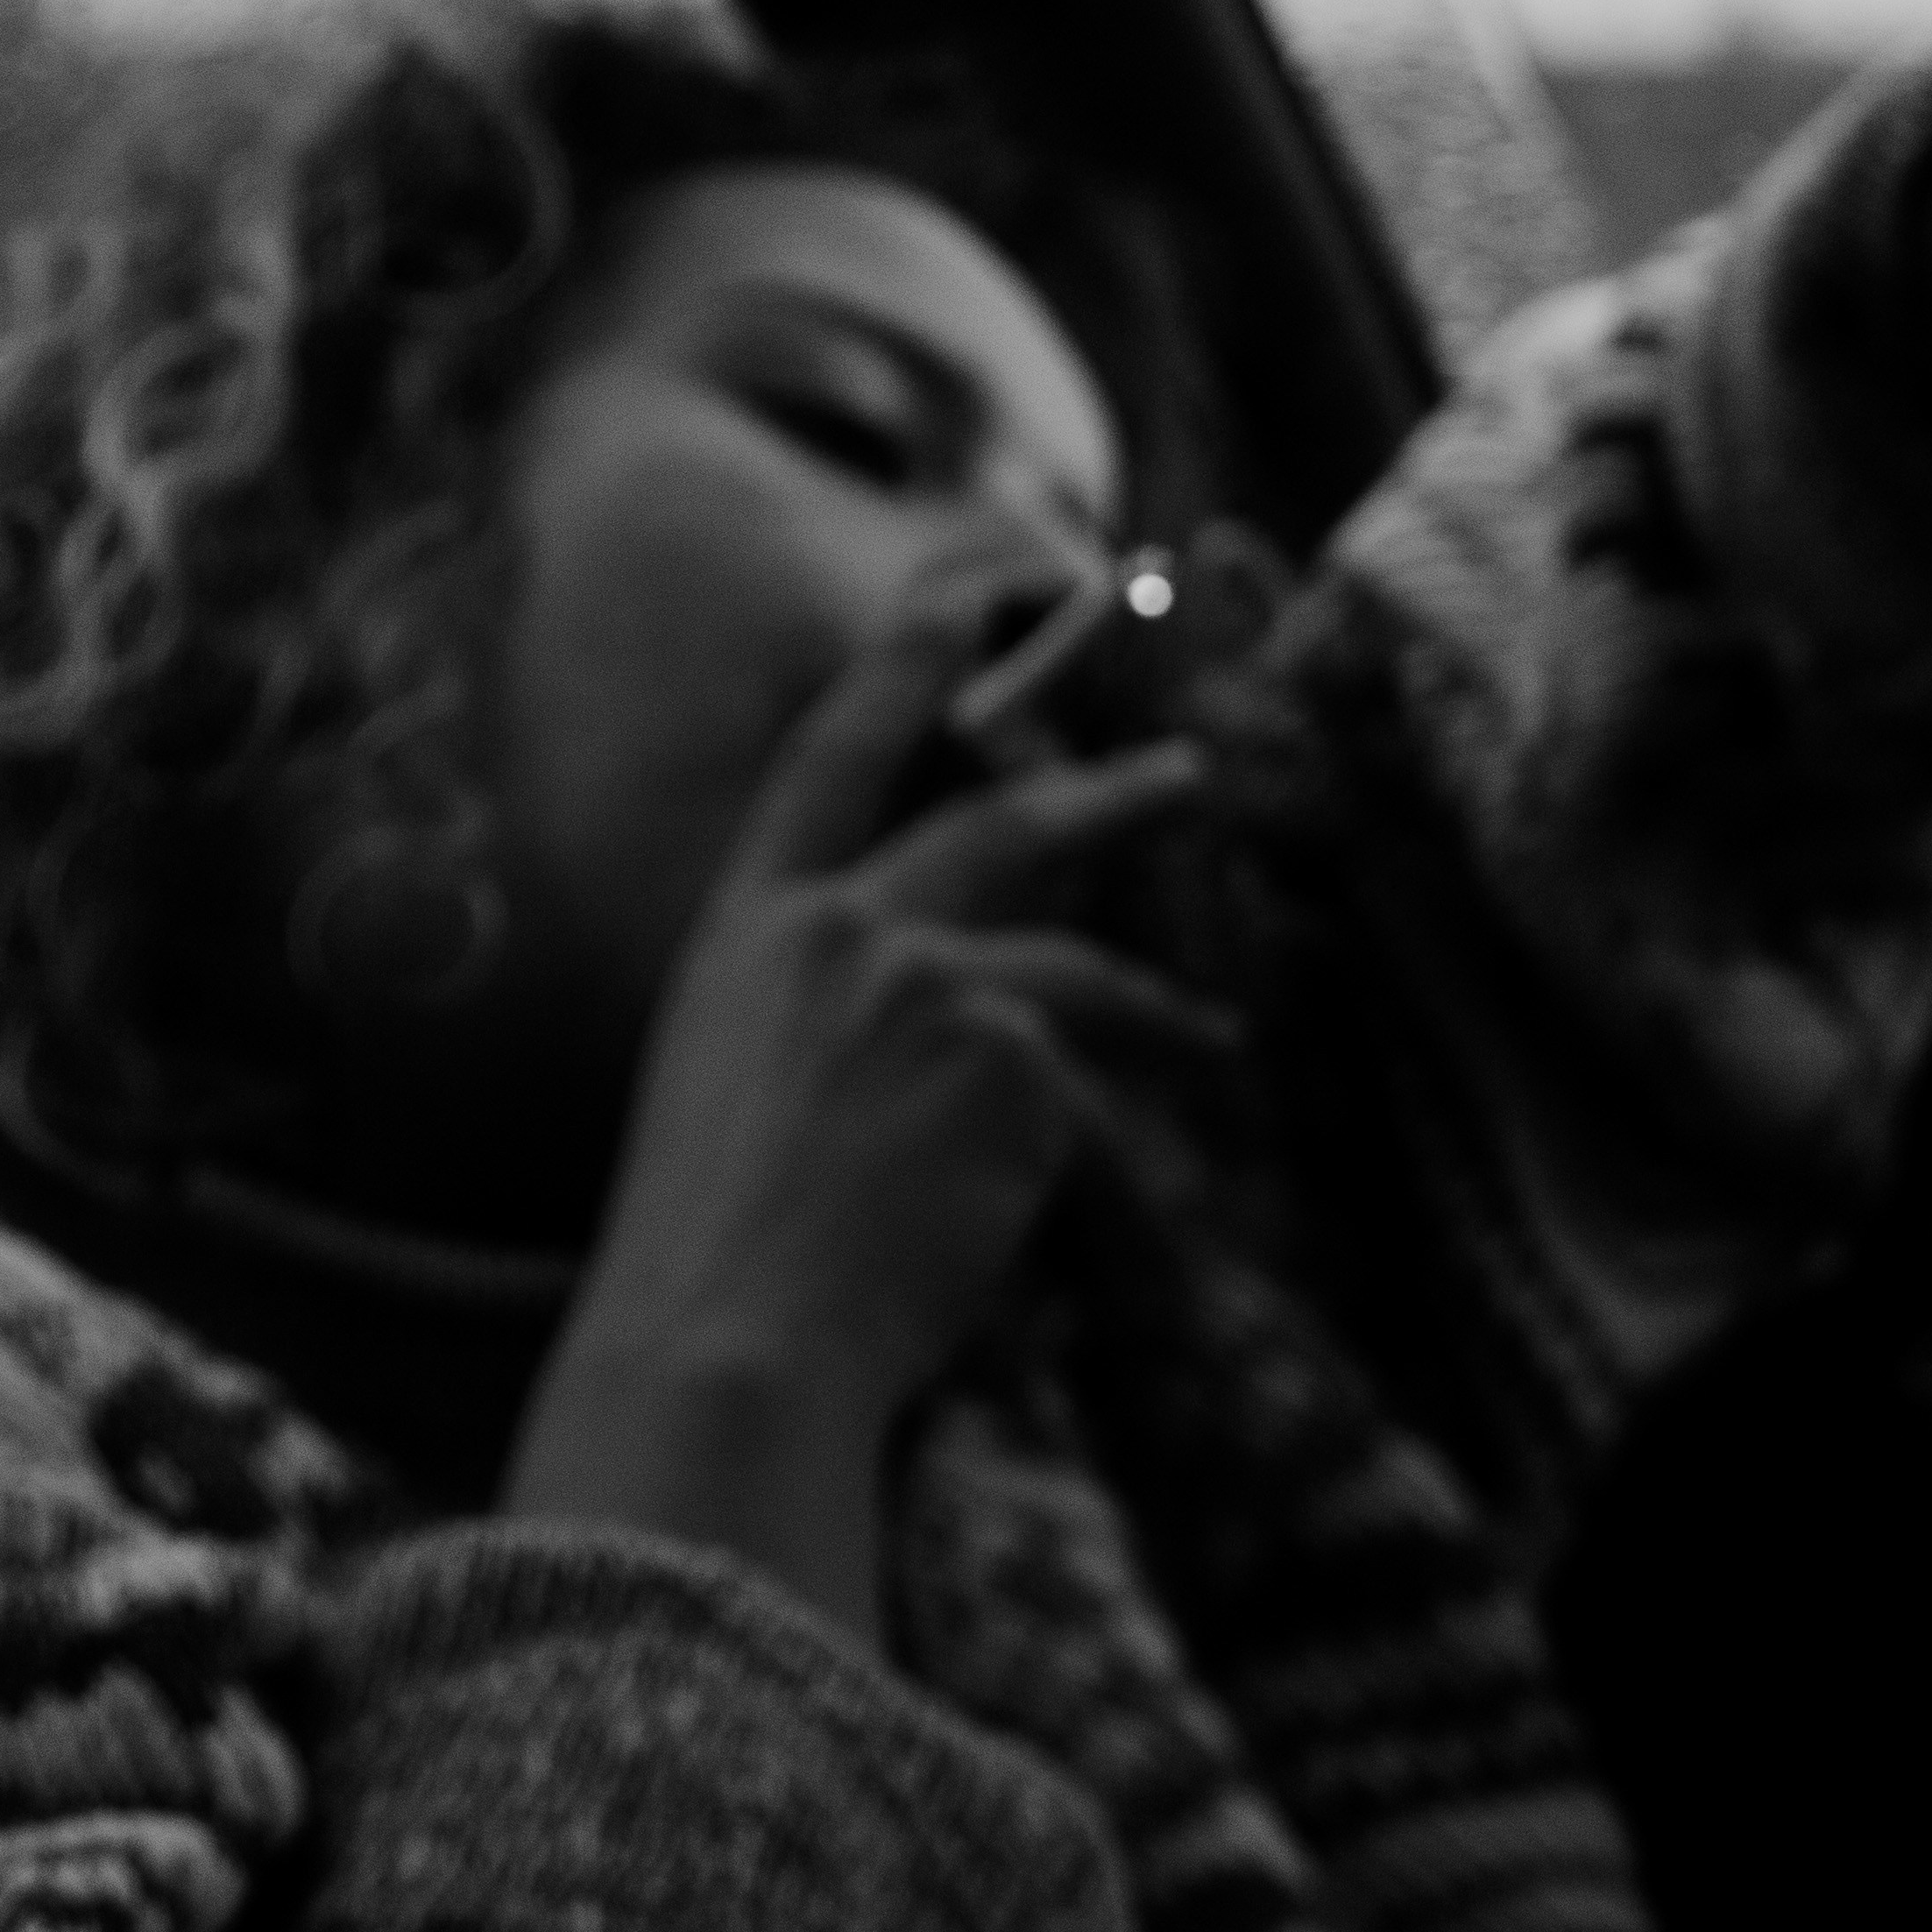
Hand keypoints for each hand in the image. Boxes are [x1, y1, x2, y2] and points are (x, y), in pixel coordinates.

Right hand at [503, 631, 1221, 1653]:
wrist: (734, 1333)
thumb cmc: (714, 1256)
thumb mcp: (734, 1093)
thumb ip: (827, 1020)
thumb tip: (947, 1017)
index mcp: (750, 933)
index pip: (831, 762)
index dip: (901, 669)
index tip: (961, 598)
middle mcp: (847, 926)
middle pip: (1001, 823)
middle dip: (1106, 791)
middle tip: (1184, 771)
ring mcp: (938, 978)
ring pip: (1084, 971)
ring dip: (1161, 1002)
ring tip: (1217, 1037)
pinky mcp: (1019, 1052)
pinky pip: (1077, 1101)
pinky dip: (1070, 1160)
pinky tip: (1018, 1221)